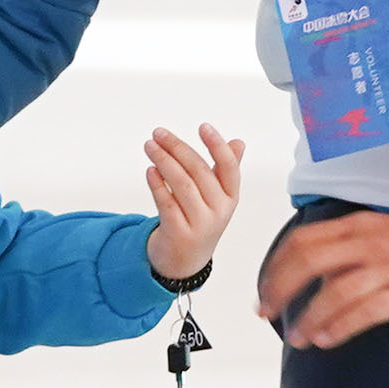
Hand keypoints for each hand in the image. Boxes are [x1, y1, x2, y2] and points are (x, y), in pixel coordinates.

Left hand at [144, 123, 245, 281]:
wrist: (184, 261)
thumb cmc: (199, 220)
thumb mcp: (217, 198)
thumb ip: (226, 171)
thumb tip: (238, 142)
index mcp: (230, 197)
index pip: (228, 167)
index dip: (217, 145)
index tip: (202, 126)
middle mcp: (219, 211)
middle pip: (199, 172)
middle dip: (177, 148)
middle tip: (159, 133)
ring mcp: (199, 224)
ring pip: (181, 185)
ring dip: (163, 161)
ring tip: (150, 146)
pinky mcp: (178, 233)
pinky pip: (166, 203)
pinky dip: (157, 184)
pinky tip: (150, 170)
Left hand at [257, 211, 388, 348]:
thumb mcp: (383, 234)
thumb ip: (349, 250)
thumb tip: (315, 275)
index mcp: (359, 225)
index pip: (303, 240)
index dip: (276, 266)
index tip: (264, 291)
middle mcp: (370, 242)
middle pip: (310, 261)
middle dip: (280, 289)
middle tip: (267, 313)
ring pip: (335, 292)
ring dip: (309, 317)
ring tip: (297, 338)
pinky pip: (365, 312)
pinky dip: (340, 327)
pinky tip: (325, 340)